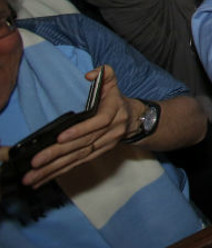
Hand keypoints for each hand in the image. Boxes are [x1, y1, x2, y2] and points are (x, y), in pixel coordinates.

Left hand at [23, 65, 131, 188]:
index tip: (61, 137)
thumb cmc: (117, 100)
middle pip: (84, 144)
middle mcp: (111, 131)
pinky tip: (48, 176)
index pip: (98, 123)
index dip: (80, 130)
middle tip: (38, 160)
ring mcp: (105, 144)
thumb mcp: (113, 83)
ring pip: (80, 156)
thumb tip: (90, 75)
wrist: (136, 120)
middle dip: (59, 153)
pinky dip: (63, 170)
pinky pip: (80, 162)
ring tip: (36, 173)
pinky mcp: (99, 153)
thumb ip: (105, 74)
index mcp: (114, 113)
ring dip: (57, 166)